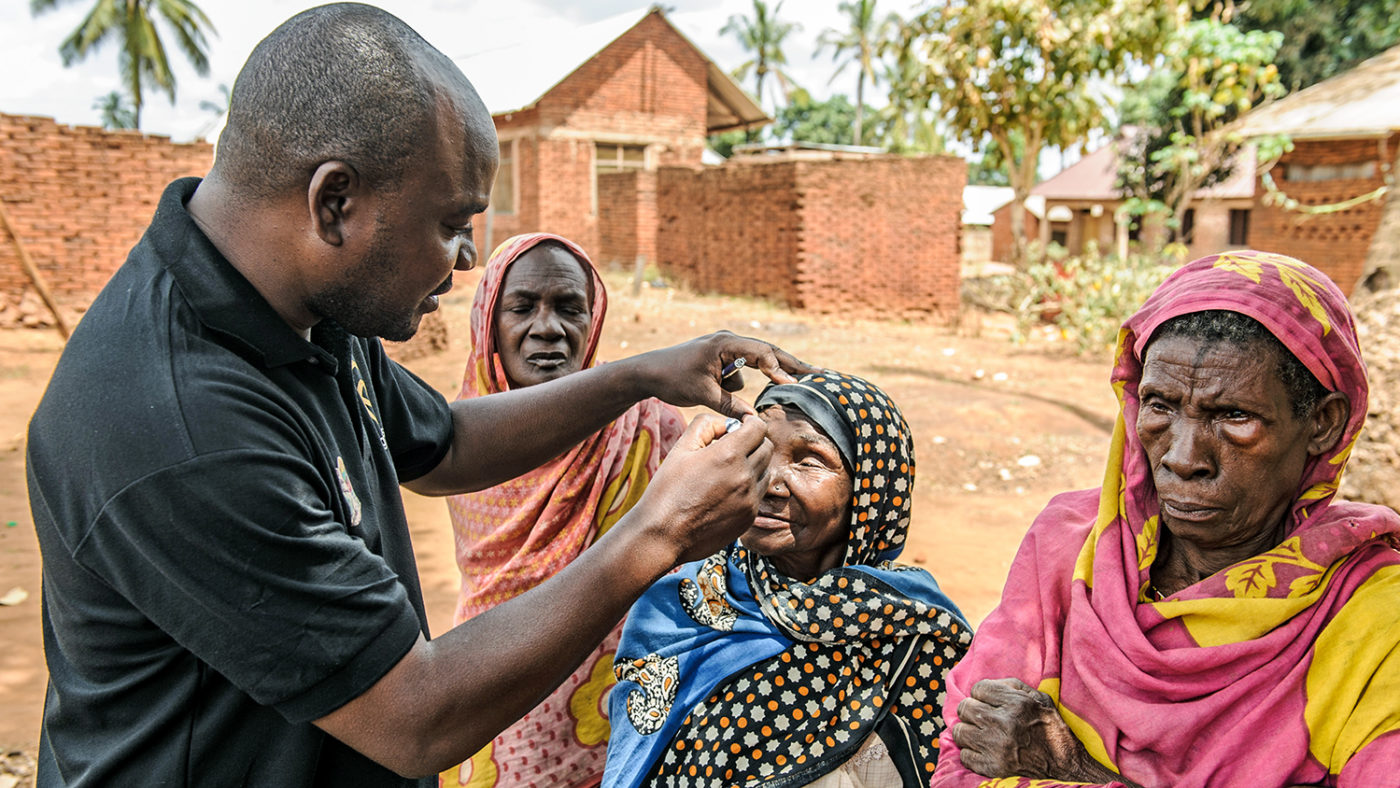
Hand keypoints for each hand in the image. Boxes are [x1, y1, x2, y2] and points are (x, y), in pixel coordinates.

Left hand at [623, 331, 814, 417]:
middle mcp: (729, 340)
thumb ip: (730, 405)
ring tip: (787, 383)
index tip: (794, 383)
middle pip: (768, 351)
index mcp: (725, 344)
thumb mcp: (703, 395)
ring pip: (753, 365)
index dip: (779, 368)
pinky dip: (741, 382)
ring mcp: (726, 347)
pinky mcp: (722, 357)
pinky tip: (730, 389)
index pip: (762, 354)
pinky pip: (739, 372)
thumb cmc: (673, 379)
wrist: (648, 371)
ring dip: (755, 379)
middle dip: (792, 364)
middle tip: (819, 373)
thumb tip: (753, 419)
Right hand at [627, 413, 771, 565]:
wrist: (663, 535)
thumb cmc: (666, 490)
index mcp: (728, 455)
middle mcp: (744, 476)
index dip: (751, 423)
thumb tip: (727, 423)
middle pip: (767, 448)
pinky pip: (759, 494)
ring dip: (754, 465)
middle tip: (735, 447)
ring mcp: (749, 499)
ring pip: (766, 471)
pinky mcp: (749, 518)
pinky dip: (749, 488)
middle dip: (755, 442)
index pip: (759, 427)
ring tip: (729, 471)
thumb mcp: (680, 448)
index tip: (741, 426)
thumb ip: (706, 426)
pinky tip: (726, 492)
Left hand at [952, 678, 1140, 785]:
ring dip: (969, 732)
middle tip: (985, 719)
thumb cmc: (1052, 729)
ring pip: (960, 731)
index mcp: (1017, 703)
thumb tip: (984, 687)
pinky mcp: (993, 768)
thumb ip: (1012, 686)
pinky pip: (965, 755)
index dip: (982, 695)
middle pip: (965, 708)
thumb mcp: (1040, 699)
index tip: (989, 702)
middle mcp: (1004, 723)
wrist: (1067, 767)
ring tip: (983, 735)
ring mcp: (996, 747)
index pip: (978, 689)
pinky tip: (986, 751)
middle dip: (973, 712)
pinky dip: (972, 754)